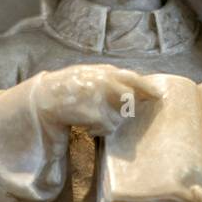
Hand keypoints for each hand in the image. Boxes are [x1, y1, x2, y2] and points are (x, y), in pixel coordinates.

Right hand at [32, 64, 160, 136]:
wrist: (41, 99)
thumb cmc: (65, 92)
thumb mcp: (88, 79)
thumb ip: (109, 83)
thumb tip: (134, 94)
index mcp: (102, 71)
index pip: (131, 76)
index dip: (147, 86)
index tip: (160, 95)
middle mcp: (102, 79)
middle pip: (131, 93)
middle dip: (135, 103)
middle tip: (137, 109)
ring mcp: (97, 94)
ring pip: (119, 114)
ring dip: (111, 122)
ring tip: (96, 122)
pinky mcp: (90, 110)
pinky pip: (106, 126)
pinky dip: (99, 130)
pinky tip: (88, 128)